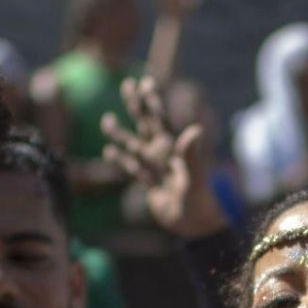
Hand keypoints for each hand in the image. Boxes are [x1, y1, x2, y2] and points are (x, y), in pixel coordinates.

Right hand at [103, 76, 227, 238]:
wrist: (197, 226)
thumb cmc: (201, 202)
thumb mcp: (195, 178)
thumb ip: (192, 155)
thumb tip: (195, 129)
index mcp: (173, 150)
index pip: (160, 120)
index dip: (152, 101)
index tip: (145, 81)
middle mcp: (164, 156)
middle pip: (146, 125)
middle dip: (136, 106)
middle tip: (126, 84)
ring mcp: (157, 170)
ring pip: (134, 147)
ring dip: (120, 134)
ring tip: (106, 120)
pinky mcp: (152, 186)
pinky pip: (134, 169)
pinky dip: (121, 160)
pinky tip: (108, 151)